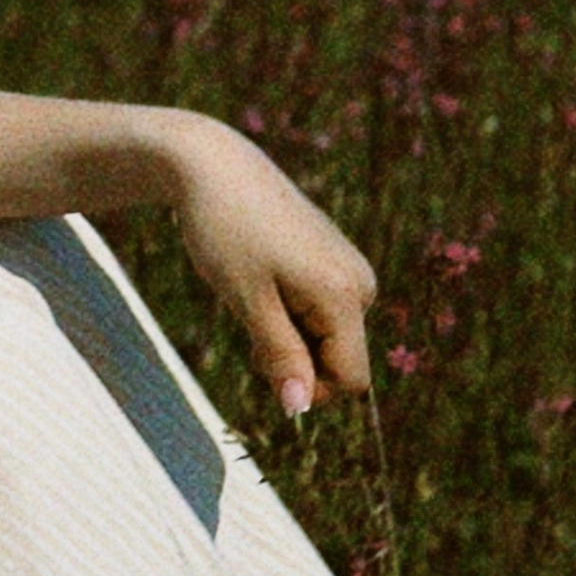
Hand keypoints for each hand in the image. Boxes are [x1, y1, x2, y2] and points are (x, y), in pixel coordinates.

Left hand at [166, 119, 377, 415]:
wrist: (213, 165)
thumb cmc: (224, 231)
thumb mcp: (247, 301)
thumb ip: (280, 357)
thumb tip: (300, 409)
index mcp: (346, 294)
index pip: (350, 380)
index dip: (309, 388)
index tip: (261, 360)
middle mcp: (361, 283)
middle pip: (339, 360)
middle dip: (295, 357)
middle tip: (250, 316)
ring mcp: (351, 269)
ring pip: (327, 338)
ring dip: (289, 334)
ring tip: (254, 289)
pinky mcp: (336, 260)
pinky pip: (321, 313)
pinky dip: (290, 311)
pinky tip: (263, 276)